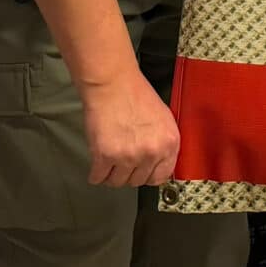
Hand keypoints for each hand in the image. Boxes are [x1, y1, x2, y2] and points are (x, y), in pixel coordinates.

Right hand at [80, 70, 180, 186]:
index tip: (141, 172)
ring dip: (111, 174)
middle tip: (122, 161)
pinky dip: (96, 174)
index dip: (148, 175)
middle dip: (129, 173)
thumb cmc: (136, 96)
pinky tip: (97, 165)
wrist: (113, 84)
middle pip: (137, 181)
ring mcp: (128, 156)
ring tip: (110, 161)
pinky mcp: (105, 156)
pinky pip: (98, 177)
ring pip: (117, 182)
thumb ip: (163, 143)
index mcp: (169, 143)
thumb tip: (159, 163)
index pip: (160, 177)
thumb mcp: (164, 119)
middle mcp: (151, 153)